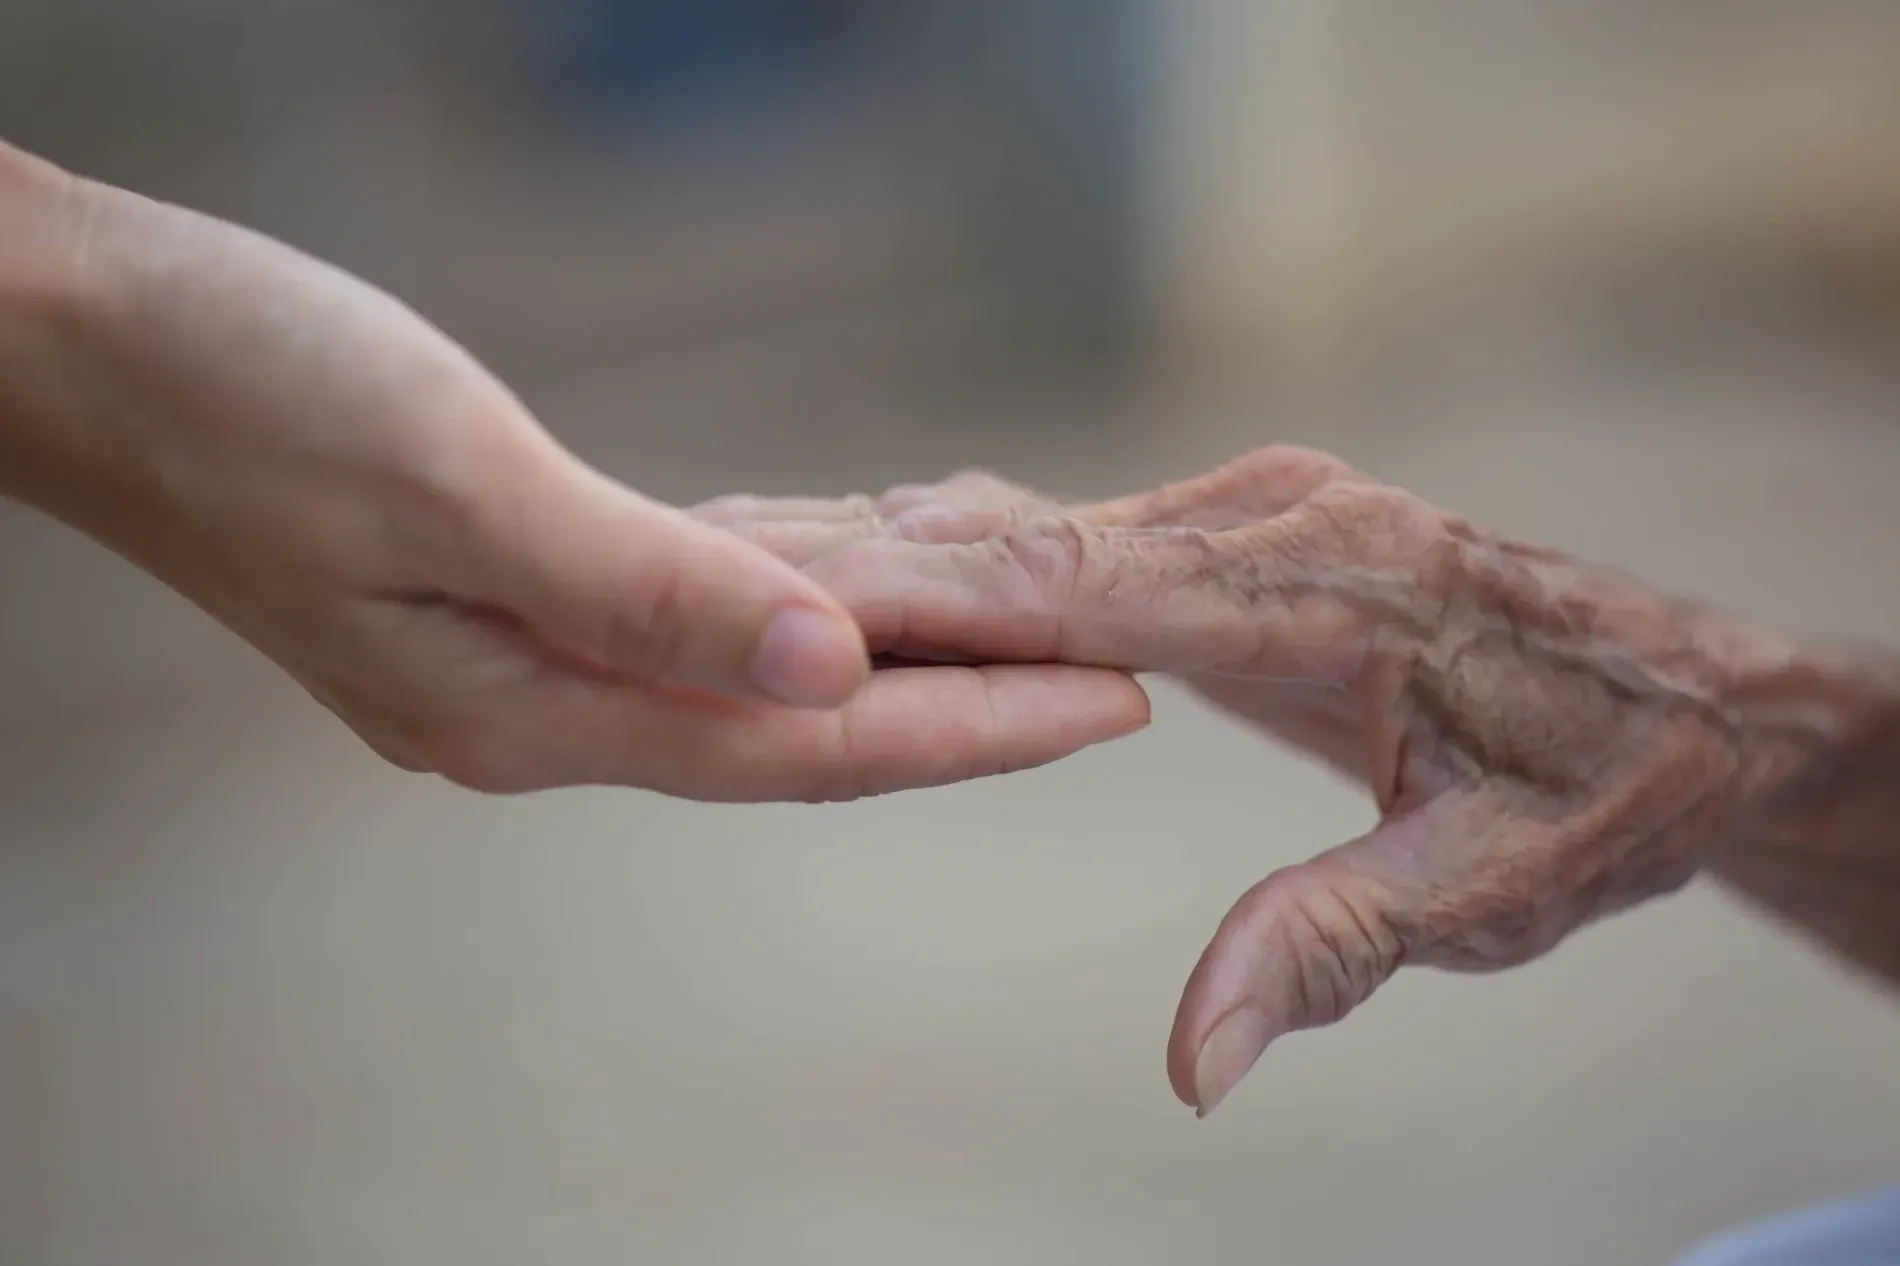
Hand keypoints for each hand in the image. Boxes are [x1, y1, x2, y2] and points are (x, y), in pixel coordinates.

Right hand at [0, 159, 1147, 798]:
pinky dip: (789, 600)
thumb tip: (831, 666)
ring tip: (1019, 640)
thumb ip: (641, 590)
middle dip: (960, 706)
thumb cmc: (237, 395)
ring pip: (751, 672)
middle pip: (796, 726)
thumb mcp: (449, 482)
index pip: (802, 745)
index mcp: (528, 709)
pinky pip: (690, 612)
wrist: (79, 348)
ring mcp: (518, 654)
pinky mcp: (504, 588)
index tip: (1107, 706)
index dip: (966, 728)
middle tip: (1109, 678)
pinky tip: (850, 584)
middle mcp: (538, 707)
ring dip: (889, 657)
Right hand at [697, 447, 1817, 1109]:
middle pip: (1012, 535)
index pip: (1070, 585)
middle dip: (847, 561)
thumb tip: (1190, 1063)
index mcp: (1313, 589)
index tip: (764, 602)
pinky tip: (864, 590)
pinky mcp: (1239, 534)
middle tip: (677, 571)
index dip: (910, 598)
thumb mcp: (1496, 886)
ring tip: (721, 578)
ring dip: (883, 555)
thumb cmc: (1608, 788)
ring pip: (1024, 524)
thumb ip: (1335, 946)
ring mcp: (1248, 512)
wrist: (1699, 698)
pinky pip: (1066, 542)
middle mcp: (1264, 517)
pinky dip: (956, 568)